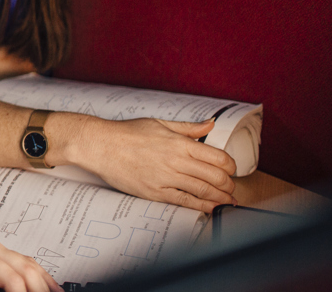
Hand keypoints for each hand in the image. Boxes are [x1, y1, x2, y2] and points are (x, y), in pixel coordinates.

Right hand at [71, 116, 237, 212]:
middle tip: (230, 187)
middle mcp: (176, 160)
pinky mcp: (155, 192)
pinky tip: (211, 208)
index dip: (231, 166)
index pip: (219, 158)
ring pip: (204, 191)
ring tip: (228, 200)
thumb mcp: (159, 124)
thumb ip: (188, 128)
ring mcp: (166, 178)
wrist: (100, 145)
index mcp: (180, 143)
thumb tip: (210, 124)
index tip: (231, 170)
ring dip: (221, 198)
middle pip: (216, 177)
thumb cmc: (126, 133)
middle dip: (229, 185)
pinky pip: (185, 201)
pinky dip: (202, 207)